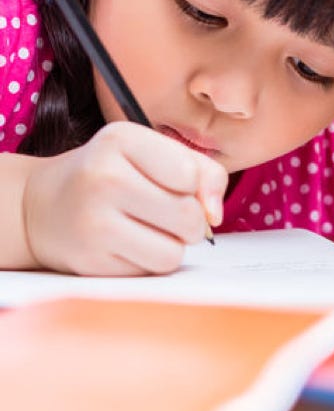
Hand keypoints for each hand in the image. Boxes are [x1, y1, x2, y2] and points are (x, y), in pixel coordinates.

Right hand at [23, 122, 227, 274]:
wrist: (42, 205)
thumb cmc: (112, 175)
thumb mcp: (153, 153)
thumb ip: (202, 172)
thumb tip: (214, 216)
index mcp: (121, 139)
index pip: (190, 174)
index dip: (195, 186)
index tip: (176, 184)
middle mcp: (103, 178)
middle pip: (188, 217)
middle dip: (190, 221)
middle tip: (165, 211)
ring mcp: (93, 222)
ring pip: (174, 252)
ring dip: (172, 245)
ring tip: (149, 229)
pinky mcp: (91, 261)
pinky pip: (151, 270)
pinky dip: (149, 260)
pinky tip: (128, 244)